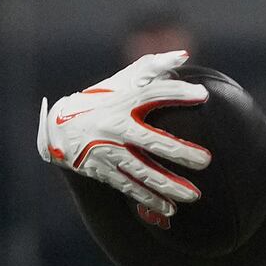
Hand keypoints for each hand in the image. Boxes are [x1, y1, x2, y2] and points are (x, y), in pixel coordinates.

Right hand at [36, 51, 209, 215]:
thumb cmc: (103, 99)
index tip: (203, 95)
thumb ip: (153, 67)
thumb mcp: (123, 80)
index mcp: (123, 101)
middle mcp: (117, 127)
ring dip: (168, 185)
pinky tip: (170, 209)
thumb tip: (183, 56)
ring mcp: (109, 151)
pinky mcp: (103, 170)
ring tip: (194, 196)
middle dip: (179, 152)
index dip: (178, 93)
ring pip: (142, 172)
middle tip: (206, 161)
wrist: (59, 127)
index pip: (154, 93)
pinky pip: (129, 188)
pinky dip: (149, 200)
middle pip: (151, 141)